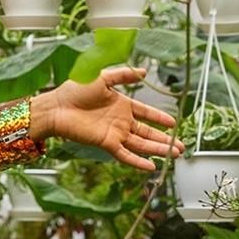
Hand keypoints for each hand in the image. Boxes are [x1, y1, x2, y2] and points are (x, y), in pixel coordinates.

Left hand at [29, 66, 184, 171]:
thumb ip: (123, 75)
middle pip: (147, 132)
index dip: (159, 118)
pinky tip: (152, 166)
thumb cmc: (75, 89)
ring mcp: (114, 133)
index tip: (173, 123)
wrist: (57, 106)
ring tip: (176, 155)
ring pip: (141, 144)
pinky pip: (125, 154)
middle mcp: (120, 121)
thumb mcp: (103, 78)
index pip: (146, 113)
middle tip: (181, 146)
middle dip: (164, 139)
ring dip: (157, 150)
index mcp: (121, 105)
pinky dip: (137, 161)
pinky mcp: (105, 143)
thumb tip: (144, 71)